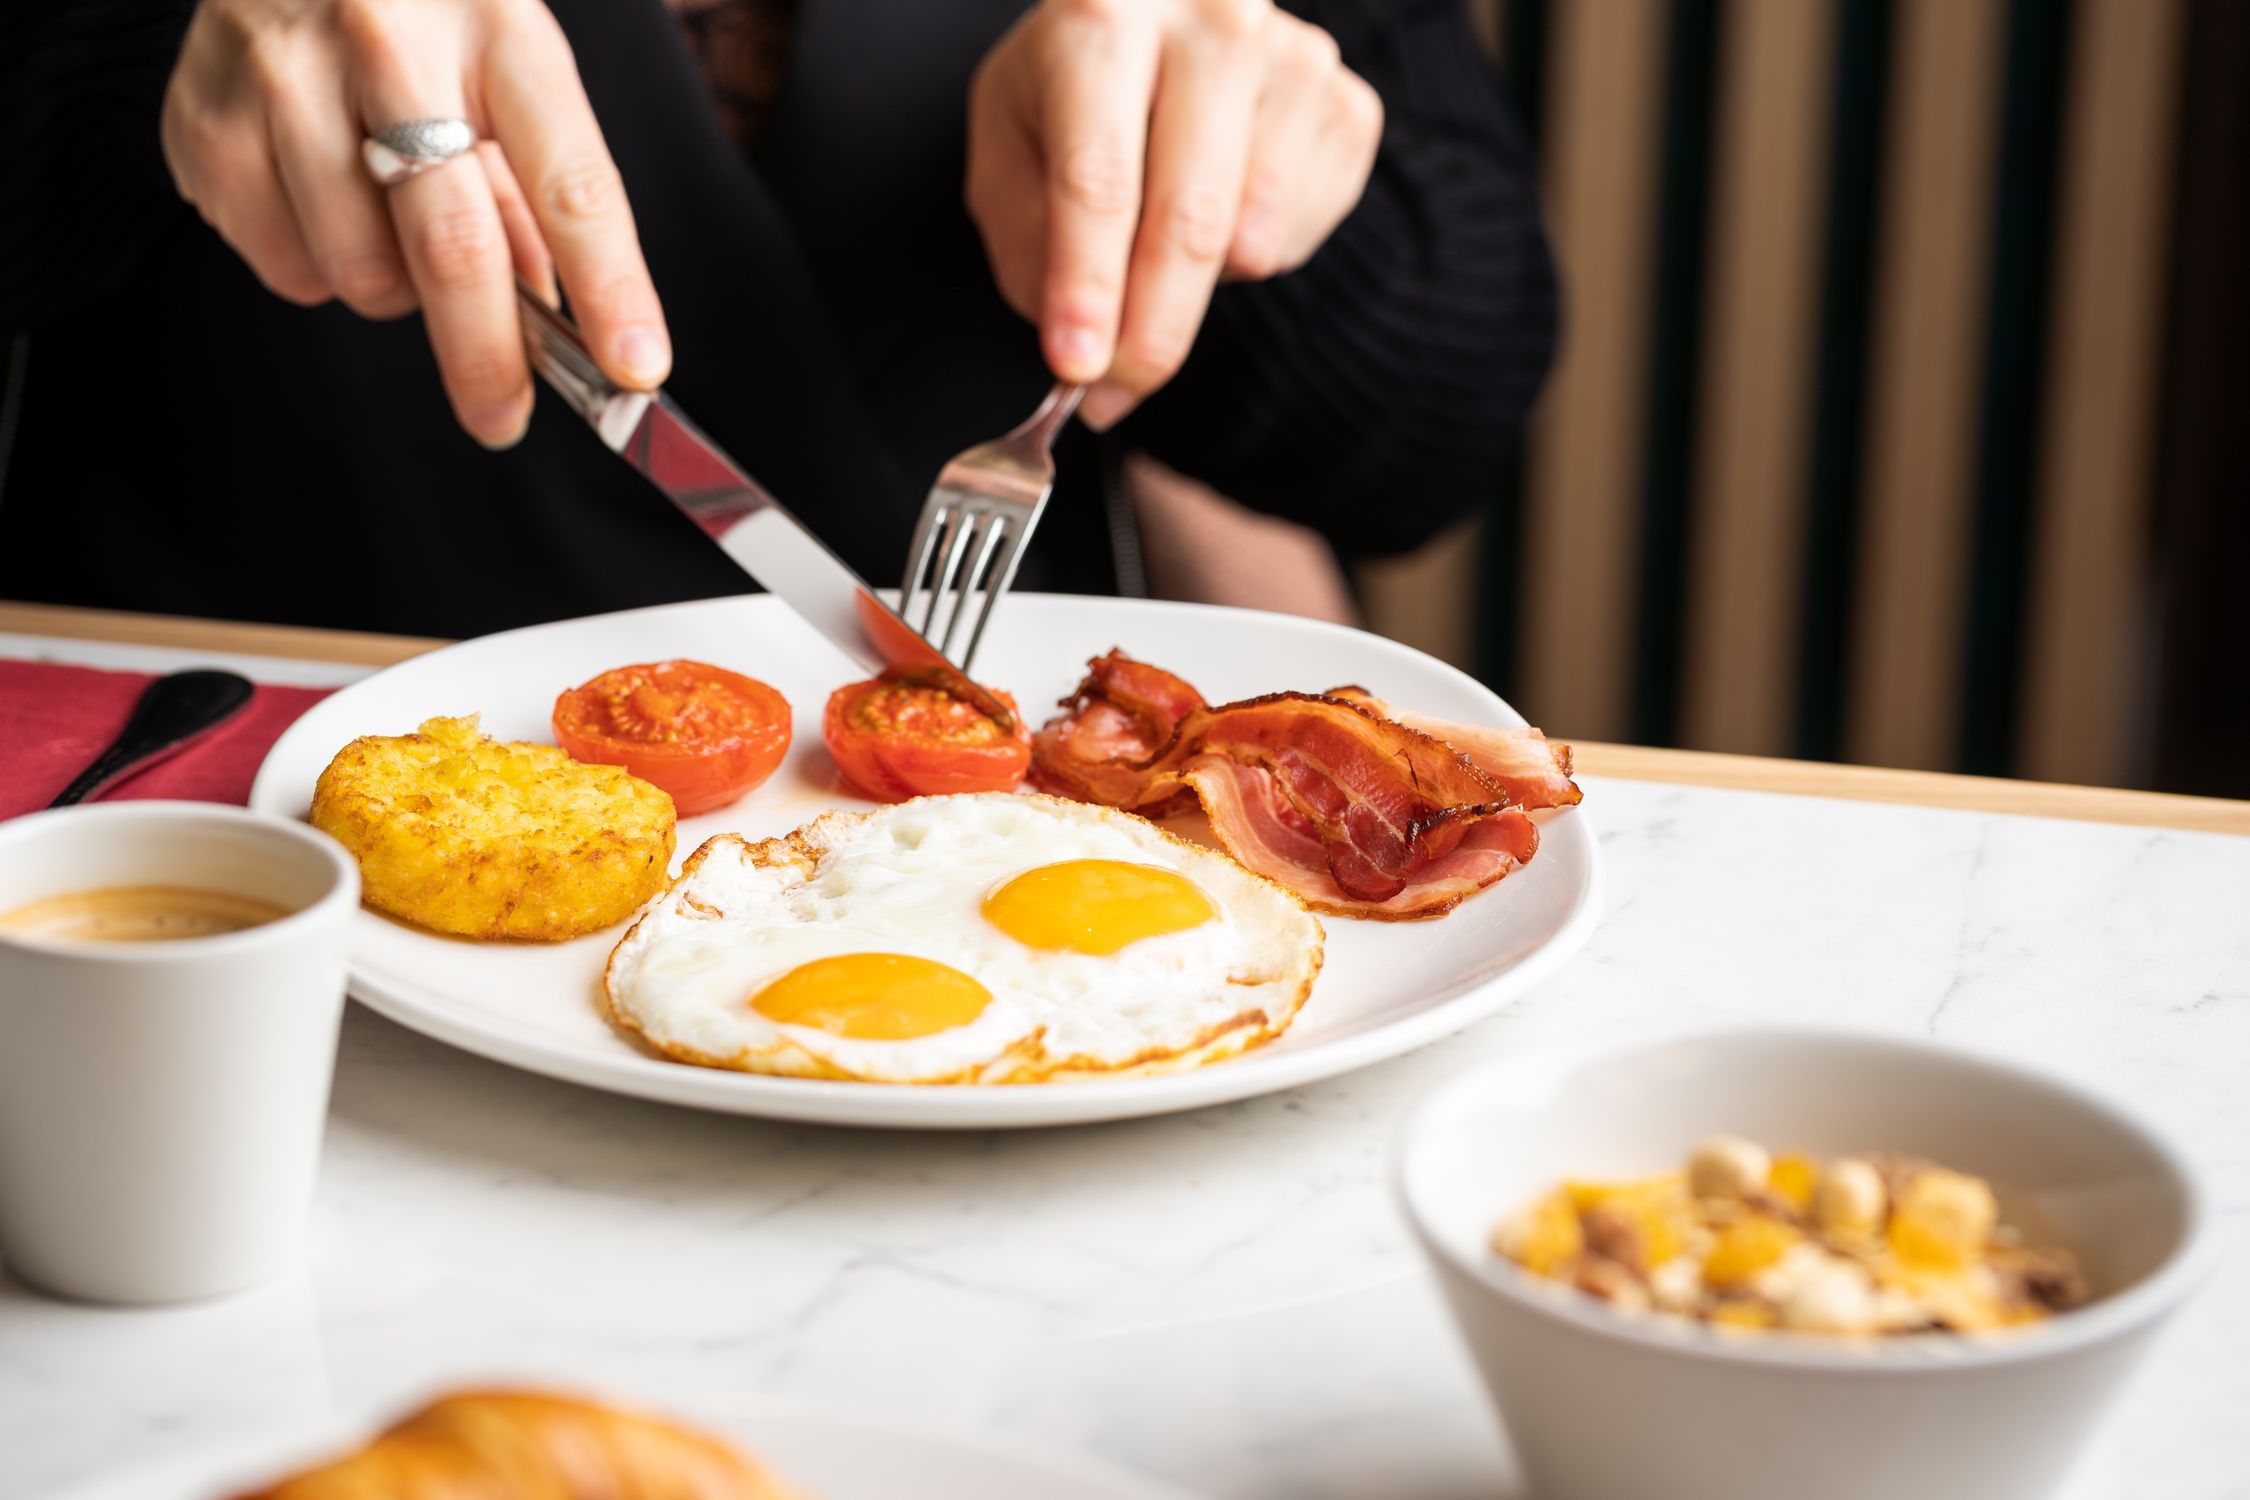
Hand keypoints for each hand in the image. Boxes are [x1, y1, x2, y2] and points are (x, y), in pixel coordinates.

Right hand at [161, 0, 668, 447]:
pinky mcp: (206, 124)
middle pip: (454, 249)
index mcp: (494, 25)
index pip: (570, 184)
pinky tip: (319, 197)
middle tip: (503, 417)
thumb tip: (555, 320)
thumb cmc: (420, 13)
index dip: (611, 289)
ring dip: (396, 292)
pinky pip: (286, 269)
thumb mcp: (505, 65)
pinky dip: (318, 267)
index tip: (635, 370)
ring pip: (362, 274)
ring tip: (391, 220)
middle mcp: (386, 42)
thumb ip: (536, 189)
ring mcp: (282, 79)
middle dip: (488, 358)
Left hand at [967, 0, 1381, 429]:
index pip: (1099, 176)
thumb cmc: (1077, 98)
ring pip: (1253, 237)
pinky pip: (1301, 236)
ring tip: (1155, 255)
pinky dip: (1253, 260)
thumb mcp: (1011, 150)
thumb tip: (1082, 345)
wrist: (1167, 35)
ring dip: (1198, 290)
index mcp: (1103, 14)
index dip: (1088, 284)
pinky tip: (1219, 216)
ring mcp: (1294, 58)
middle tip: (1113, 394)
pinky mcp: (1346, 105)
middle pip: (1189, 217)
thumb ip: (1030, 241)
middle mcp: (1212, 20)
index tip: (1075, 367)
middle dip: (1149, 330)